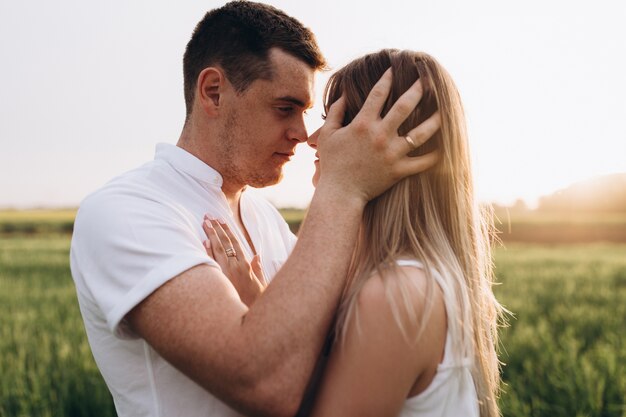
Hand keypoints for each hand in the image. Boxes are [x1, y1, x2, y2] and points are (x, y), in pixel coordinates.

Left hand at [202, 216, 266, 306]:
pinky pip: (213, 263)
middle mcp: (236, 267)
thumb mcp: (260, 284)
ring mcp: (228, 274)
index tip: (221, 220)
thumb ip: (258, 269)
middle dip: (216, 228)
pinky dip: (208, 252)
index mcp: (246, 266)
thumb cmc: (255, 301)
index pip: (235, 243)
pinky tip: (204, 241)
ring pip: (218, 250)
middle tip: (207, 216)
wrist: (250, 319)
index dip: (228, 231)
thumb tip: (257, 256)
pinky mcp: (221, 281)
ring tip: (204, 222)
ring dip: (211, 235)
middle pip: (225, 243)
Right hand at [316, 69, 440, 202]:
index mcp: (362, 124)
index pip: (378, 93)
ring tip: (445, 111)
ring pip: (421, 133)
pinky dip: (435, 156)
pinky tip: (446, 148)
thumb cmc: (332, 165)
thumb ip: (335, 112)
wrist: (340, 194)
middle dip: (418, 89)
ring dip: (435, 120)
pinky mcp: (399, 170)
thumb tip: (344, 93)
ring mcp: (392, 153)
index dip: (387, 78)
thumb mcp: (328, 135)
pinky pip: (423, 162)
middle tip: (428, 80)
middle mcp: (380, 135)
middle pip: (405, 106)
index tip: (394, 69)